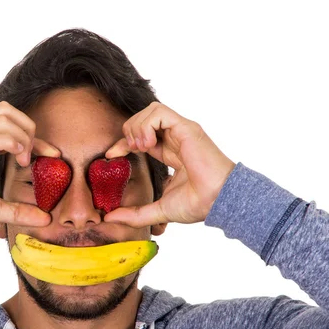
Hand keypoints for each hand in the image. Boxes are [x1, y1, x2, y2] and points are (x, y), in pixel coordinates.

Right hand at [0, 101, 59, 235]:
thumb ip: (19, 211)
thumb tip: (45, 219)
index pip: (11, 126)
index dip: (35, 137)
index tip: (53, 155)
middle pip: (7, 110)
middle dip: (29, 128)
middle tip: (32, 156)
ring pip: (3, 117)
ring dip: (22, 135)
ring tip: (23, 160)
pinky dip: (11, 142)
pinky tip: (18, 158)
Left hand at [104, 102, 235, 226]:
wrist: (217, 202)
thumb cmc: (198, 205)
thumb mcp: (159, 210)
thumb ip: (135, 214)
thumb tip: (110, 218)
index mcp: (170, 152)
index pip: (140, 137)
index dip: (123, 142)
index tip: (111, 155)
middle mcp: (176, 138)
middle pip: (143, 118)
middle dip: (129, 131)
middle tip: (132, 150)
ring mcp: (181, 131)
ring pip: (151, 110)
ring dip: (137, 127)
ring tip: (141, 146)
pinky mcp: (186, 128)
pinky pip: (159, 112)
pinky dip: (147, 125)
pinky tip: (148, 143)